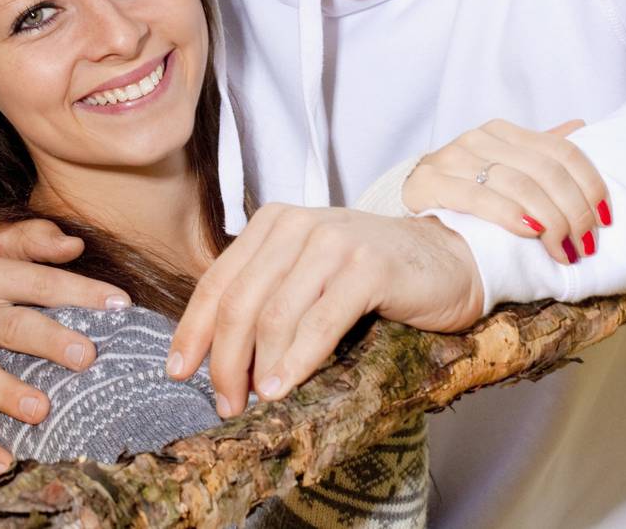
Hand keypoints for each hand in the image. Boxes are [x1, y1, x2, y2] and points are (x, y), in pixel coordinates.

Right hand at [0, 219, 129, 475]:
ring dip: (10, 395)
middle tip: (86, 356)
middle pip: (11, 328)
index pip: (38, 283)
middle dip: (49, 342)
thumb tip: (76, 245)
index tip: (120, 304)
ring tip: (40, 409)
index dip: (80, 292)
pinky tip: (4, 464)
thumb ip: (33, 241)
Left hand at [168, 206, 481, 416]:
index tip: (178, 371)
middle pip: (239, 302)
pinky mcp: (368, 267)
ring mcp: (334, 241)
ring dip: (256, 367)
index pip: (217, 281)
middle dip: (223, 360)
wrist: (447, 259)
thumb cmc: (372, 275)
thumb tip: (216, 353)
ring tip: (253, 401)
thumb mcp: (308, 274)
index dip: (193, 330)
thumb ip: (267, 295)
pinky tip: (283, 387)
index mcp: (273, 223)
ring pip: (273, 315)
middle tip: (224, 402)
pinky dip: (295, 361)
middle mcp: (298, 225)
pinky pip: (318, 323)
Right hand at [402, 117, 610, 265]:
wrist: (409, 203)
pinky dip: (509, 214)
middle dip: (573, 212)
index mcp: (504, 132)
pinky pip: (477, 196)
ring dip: (549, 221)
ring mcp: (452, 158)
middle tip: (584, 244)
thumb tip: (580, 126)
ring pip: (518, 184)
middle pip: (545, 171)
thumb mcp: (506, 167)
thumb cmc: (465, 189)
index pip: (562, 152)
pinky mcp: (429, 182)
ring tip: (563, 250)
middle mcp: (479, 138)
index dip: (590, 185)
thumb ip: (541, 151)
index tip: (605, 220)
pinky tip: (529, 232)